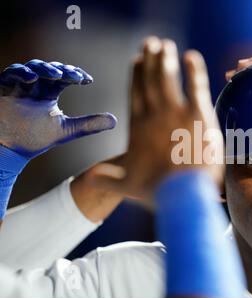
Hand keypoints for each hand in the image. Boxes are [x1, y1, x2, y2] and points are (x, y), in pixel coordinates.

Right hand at [0, 59, 116, 157]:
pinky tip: (32, 79)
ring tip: (56, 75)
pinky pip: (11, 74)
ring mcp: (19, 85)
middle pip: (50, 69)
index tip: (87, 80)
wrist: (9, 150)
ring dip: (45, 69)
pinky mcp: (3, 88)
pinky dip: (21, 73)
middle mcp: (36, 85)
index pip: (65, 76)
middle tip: (75, 76)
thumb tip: (115, 121)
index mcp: (50, 92)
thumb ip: (88, 124)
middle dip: (62, 70)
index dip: (75, 74)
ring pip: (32, 68)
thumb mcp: (65, 130)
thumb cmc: (34, 138)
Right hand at [86, 37, 222, 203]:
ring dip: (165, 58)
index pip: (136, 93)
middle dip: (149, 59)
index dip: (136, 75)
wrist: (182, 195)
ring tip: (164, 45)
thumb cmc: (156, 191)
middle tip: (150, 43)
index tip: (137, 60)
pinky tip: (191, 56)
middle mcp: (155, 115)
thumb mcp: (126, 185)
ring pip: (168, 77)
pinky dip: (193, 69)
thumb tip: (90, 176)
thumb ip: (108, 178)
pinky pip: (196, 85)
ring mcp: (177, 112)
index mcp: (139, 127)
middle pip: (150, 80)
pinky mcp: (199, 114)